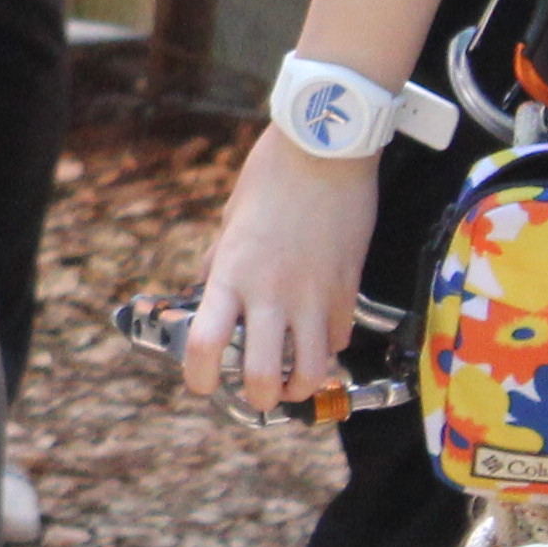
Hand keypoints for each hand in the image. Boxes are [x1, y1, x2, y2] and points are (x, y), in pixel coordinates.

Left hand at [177, 126, 384, 410]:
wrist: (327, 148)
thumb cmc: (273, 174)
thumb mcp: (232, 218)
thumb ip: (222, 260)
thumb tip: (211, 284)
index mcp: (231, 273)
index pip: (205, 345)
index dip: (199, 377)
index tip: (201, 384)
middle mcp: (270, 293)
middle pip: (262, 375)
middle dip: (257, 398)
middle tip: (256, 395)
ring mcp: (314, 296)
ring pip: (312, 370)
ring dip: (301, 386)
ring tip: (292, 382)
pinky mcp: (348, 290)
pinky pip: (339, 338)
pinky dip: (329, 348)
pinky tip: (320, 338)